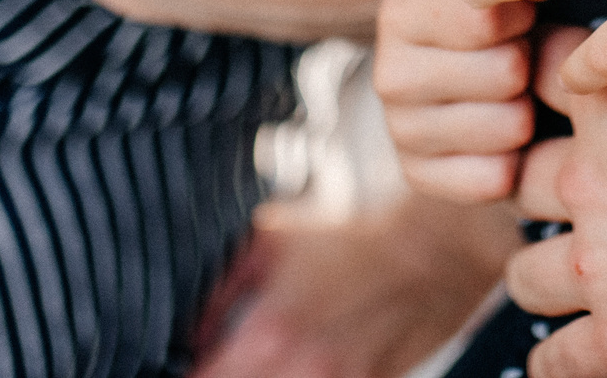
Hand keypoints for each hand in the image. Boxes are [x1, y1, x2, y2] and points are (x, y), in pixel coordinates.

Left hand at [189, 193, 520, 377]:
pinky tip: (295, 366)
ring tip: (259, 362)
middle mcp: (300, 373)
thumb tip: (179, 330)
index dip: (180, 376)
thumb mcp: (271, 242)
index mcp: (267, 335)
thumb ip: (216, 287)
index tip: (173, 366)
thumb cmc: (351, 244)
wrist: (432, 254)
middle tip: (216, 361)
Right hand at [373, 0, 538, 201]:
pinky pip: (494, 179)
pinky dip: (516, 161)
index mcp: (401, 9)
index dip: (524, 17)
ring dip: (529, 111)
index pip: (486, 20)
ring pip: (507, 127)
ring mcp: (400, 132)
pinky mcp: (420, 179)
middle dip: (530, 64)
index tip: (524, 13)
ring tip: (516, 93)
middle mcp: (387, 73)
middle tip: (522, 57)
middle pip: (504, 74)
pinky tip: (506, 137)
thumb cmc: (500, 13)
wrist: (483, 72)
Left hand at [504, 32, 606, 377]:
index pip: (546, 74)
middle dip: (555, 188)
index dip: (568, 89)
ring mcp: (601, 265)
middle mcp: (594, 178)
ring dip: (557, 275)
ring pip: (529, 272)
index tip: (595, 104)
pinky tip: (599, 346)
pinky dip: (571, 358)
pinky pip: (556, 361)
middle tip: (597, 198)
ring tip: (595, 279)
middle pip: (527, 175)